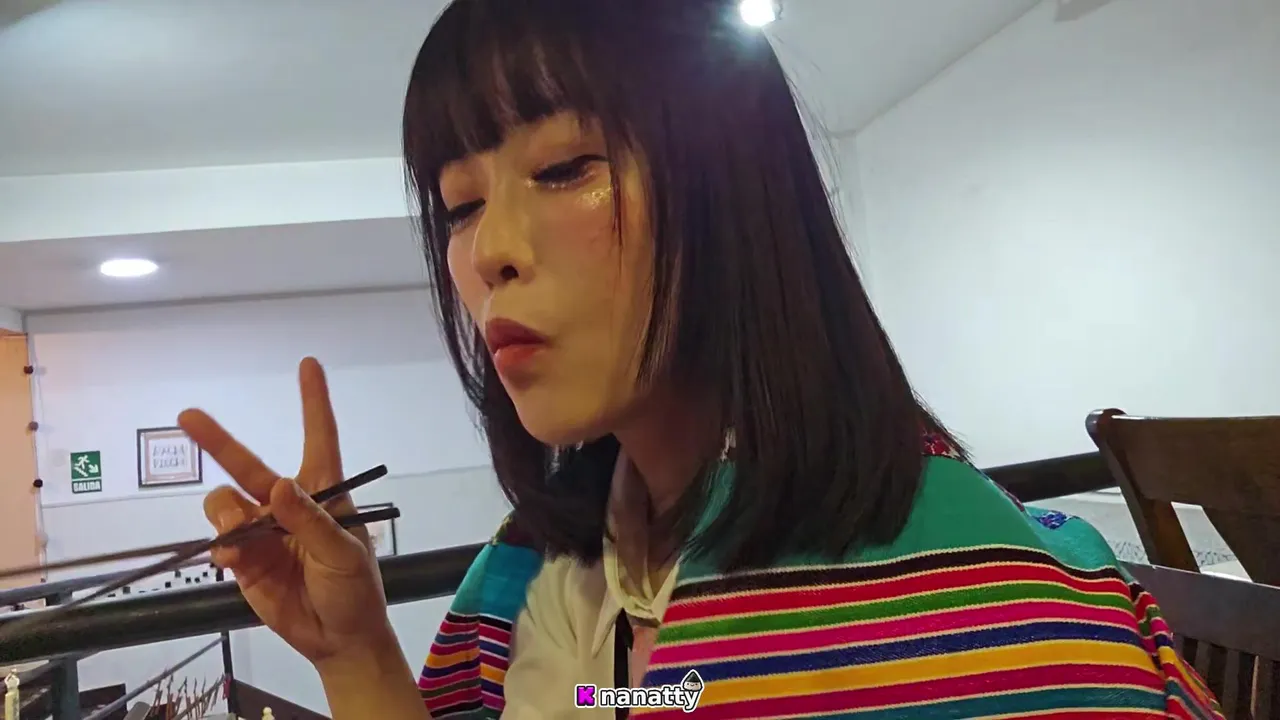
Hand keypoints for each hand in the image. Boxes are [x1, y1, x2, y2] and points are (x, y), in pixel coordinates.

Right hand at [180, 357, 395, 666]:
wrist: (338, 639)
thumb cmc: (354, 589)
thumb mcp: (343, 553)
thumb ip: (309, 521)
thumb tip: (277, 487)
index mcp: (323, 493)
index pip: (319, 439)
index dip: (313, 402)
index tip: (309, 365)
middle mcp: (287, 505)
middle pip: (248, 465)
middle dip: (218, 440)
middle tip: (187, 415)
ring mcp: (261, 531)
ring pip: (225, 502)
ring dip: (226, 513)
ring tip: (241, 537)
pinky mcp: (243, 560)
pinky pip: (219, 540)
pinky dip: (222, 546)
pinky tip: (234, 561)